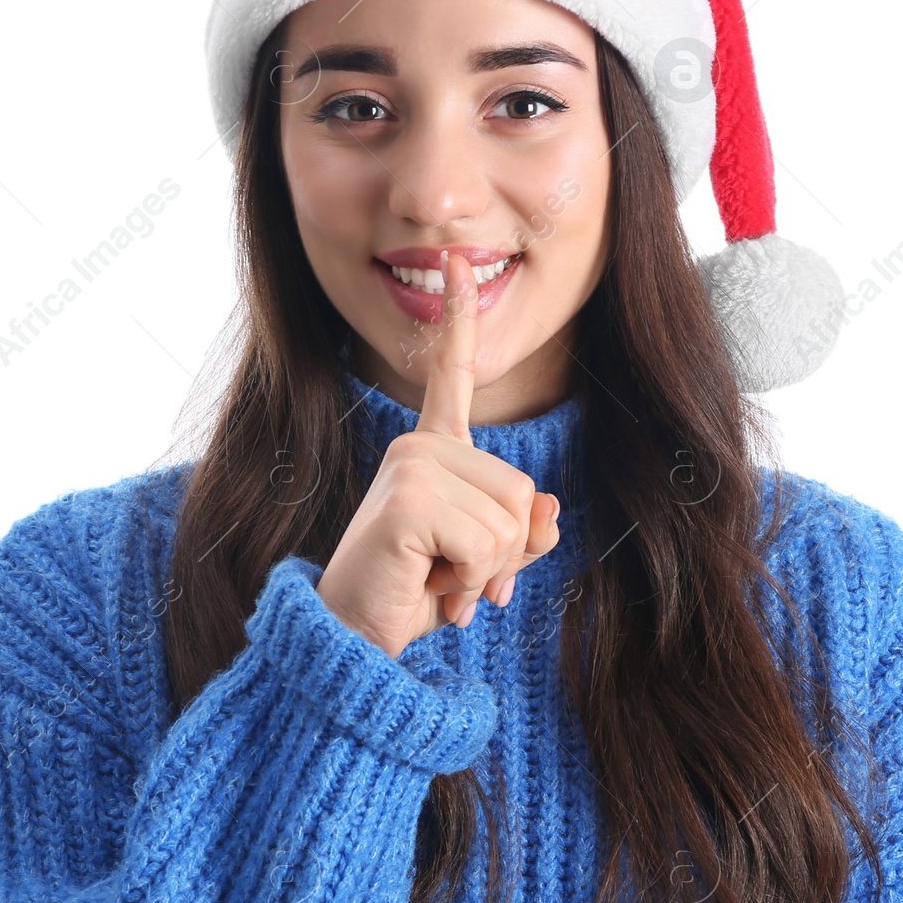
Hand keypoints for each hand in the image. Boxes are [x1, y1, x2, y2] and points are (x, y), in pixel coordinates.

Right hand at [315, 249, 561, 657]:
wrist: (352, 643)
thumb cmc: (413, 595)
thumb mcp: (482, 561)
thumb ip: (520, 533)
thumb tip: (549, 512)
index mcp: (433, 449)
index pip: (452, 376)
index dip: (459, 318)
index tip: (459, 260)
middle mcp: (419, 447)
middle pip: (523, 490)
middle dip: (502, 552)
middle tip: (450, 575)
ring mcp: (412, 468)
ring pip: (512, 519)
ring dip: (487, 570)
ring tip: (437, 579)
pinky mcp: (410, 500)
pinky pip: (489, 542)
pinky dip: (471, 580)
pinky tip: (430, 585)